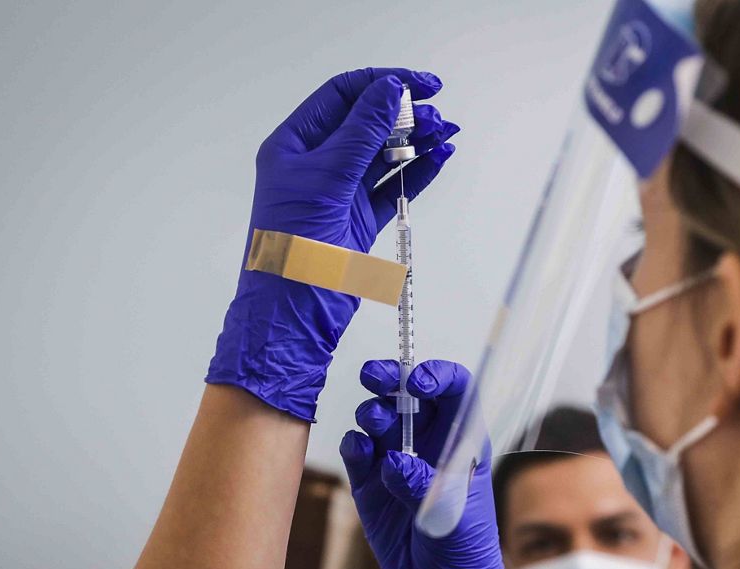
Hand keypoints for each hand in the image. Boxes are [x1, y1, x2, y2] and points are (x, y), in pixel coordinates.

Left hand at [206, 68, 460, 420]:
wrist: (293, 313)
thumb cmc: (293, 250)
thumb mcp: (327, 180)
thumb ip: (361, 134)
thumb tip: (389, 92)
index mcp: (294, 146)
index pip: (341, 97)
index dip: (381, 85)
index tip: (419, 84)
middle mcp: (316, 164)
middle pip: (367, 122)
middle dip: (404, 114)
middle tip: (437, 114)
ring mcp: (340, 191)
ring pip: (384, 153)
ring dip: (416, 141)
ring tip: (446, 132)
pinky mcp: (359, 218)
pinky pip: (393, 185)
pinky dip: (418, 171)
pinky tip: (440, 157)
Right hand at [340, 359, 532, 568]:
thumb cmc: (467, 554)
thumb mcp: (455, 519)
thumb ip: (426, 488)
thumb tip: (395, 462)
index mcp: (463, 444)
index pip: (455, 392)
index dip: (438, 376)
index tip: (417, 382)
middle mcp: (430, 445)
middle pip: (409, 395)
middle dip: (390, 378)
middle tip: (373, 376)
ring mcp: (398, 463)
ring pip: (380, 419)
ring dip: (373, 413)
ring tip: (376, 426)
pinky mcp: (372, 485)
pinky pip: (359, 452)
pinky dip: (355, 445)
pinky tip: (360, 453)